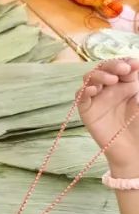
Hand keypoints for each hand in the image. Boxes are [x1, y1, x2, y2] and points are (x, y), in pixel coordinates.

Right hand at [79, 59, 138, 177]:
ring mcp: (96, 97)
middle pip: (104, 68)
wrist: (134, 151)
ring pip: (90, 78)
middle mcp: (109, 88)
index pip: (121, 67)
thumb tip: (136, 67)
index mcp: (125, 84)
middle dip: (113, 66)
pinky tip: (94, 89)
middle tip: (125, 69)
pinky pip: (80, 96)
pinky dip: (84, 90)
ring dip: (99, 75)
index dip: (126, 62)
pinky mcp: (86, 109)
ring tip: (112, 79)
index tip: (135, 63)